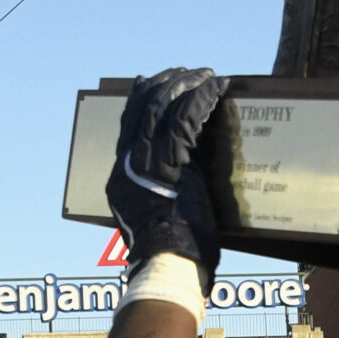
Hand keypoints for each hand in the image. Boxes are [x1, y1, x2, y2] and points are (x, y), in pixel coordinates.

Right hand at [104, 67, 227, 286]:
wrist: (168, 264)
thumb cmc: (171, 252)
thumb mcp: (156, 216)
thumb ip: (161, 190)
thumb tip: (179, 176)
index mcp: (120, 178)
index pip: (126, 126)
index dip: (139, 100)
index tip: (149, 82)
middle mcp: (128, 165)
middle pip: (141, 109)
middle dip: (164, 84)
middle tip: (184, 73)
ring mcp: (148, 163)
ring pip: (163, 107)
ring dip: (187, 85)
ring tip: (205, 75)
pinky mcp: (173, 163)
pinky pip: (187, 119)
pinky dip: (204, 99)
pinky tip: (218, 88)